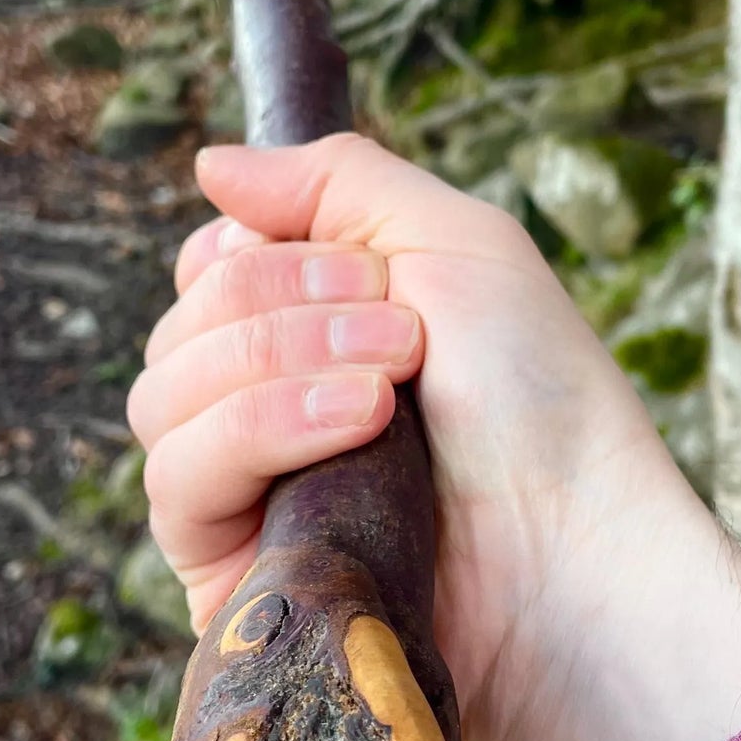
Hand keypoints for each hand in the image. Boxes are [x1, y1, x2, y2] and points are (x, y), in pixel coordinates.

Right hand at [127, 135, 740, 740]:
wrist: (579, 552)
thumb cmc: (541, 402)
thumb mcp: (455, 242)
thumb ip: (333, 182)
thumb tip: (211, 163)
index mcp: (312, 337)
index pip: (206, 271)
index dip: (258, 253)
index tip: (361, 272)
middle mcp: (267, 416)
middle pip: (178, 325)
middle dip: (283, 304)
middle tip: (403, 334)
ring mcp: (246, 500)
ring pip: (161, 397)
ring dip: (275, 364)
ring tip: (387, 390)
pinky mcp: (232, 577)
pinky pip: (175, 479)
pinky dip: (258, 430)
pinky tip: (351, 428)